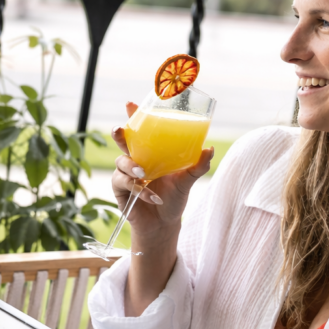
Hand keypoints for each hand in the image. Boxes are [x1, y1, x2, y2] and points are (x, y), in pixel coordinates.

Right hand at [111, 102, 213, 237]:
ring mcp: (126, 174)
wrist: (164, 224)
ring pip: (121, 162)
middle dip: (119, 134)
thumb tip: (209, 149)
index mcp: (150, 152)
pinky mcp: (121, 191)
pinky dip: (140, 190)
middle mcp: (135, 160)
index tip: (130, 103)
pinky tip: (153, 196)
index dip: (133, 116)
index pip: (139, 131)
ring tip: (144, 172)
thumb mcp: (187, 181)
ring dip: (131, 165)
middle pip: (122, 141)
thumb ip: (197, 166)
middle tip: (120, 130)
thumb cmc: (174, 198)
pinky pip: (125, 184)